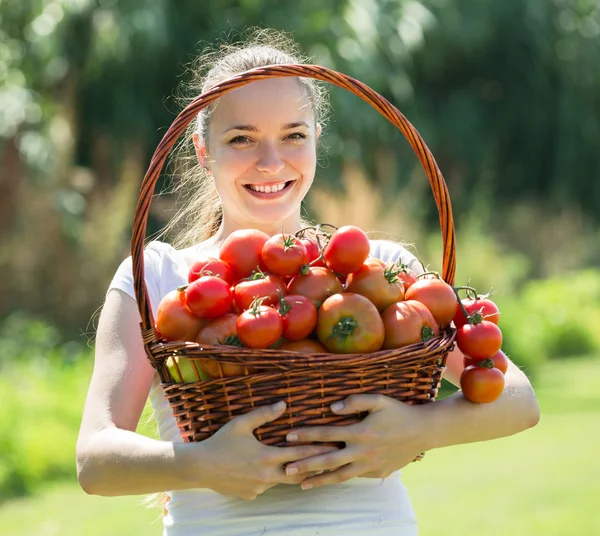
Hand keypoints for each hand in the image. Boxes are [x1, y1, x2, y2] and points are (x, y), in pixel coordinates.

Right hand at [197, 401, 337, 499]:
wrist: (199, 467)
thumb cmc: (221, 442)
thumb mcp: (241, 424)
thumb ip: (264, 414)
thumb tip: (283, 404)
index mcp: (267, 456)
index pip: (299, 454)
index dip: (317, 450)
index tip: (332, 447)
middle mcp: (266, 476)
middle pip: (298, 474)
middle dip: (313, 468)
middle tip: (328, 462)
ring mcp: (259, 488)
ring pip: (281, 481)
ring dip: (291, 474)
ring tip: (304, 467)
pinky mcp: (250, 495)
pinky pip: (264, 487)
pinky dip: (268, 480)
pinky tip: (264, 472)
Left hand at [282, 394, 425, 489]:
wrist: (423, 431)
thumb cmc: (398, 411)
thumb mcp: (379, 400)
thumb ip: (354, 401)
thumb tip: (331, 408)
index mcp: (360, 431)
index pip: (327, 434)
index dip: (306, 434)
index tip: (288, 436)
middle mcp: (363, 451)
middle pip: (328, 460)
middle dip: (305, 465)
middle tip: (285, 470)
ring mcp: (370, 465)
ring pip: (340, 476)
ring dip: (319, 480)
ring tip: (301, 485)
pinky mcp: (378, 473)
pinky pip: (355, 477)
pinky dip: (340, 480)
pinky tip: (327, 481)